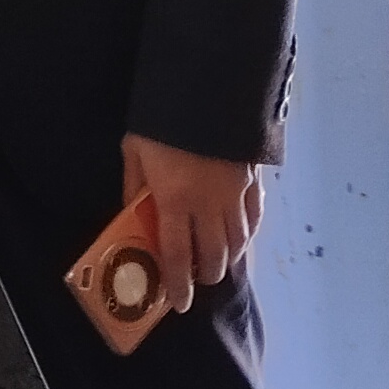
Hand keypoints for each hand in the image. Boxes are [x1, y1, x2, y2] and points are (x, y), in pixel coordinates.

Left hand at [120, 133, 267, 314]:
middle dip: (206, 275)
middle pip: (214, 256)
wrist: (208, 84)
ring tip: (217, 263)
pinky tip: (241, 238)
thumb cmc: (163, 118)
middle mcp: (209, 205)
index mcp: (175, 201)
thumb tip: (133, 213)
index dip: (179, 285)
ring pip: (238, 242)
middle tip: (197, 280)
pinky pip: (255, 218)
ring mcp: (236, 193)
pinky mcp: (254, 180)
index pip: (178, 257)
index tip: (180, 303)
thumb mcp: (135, 149)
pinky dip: (248, 235)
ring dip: (228, 259)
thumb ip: (134, 185)